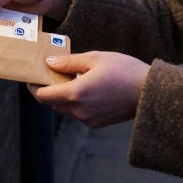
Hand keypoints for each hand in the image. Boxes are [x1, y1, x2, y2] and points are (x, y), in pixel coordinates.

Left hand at [29, 52, 149, 128]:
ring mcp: (88, 120)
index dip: (33, 86)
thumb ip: (68, 62)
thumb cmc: (124, 71)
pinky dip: (75, 102)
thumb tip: (48, 62)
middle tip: (52, 73)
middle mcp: (78, 111)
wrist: (150, 93)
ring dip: (62, 96)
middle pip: (52, 103)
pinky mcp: (97, 123)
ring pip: (65, 108)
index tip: (32, 76)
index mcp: (75, 93)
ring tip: (72, 78)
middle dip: (48, 89)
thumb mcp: (95, 58)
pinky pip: (78, 113)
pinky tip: (86, 88)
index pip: (42, 95)